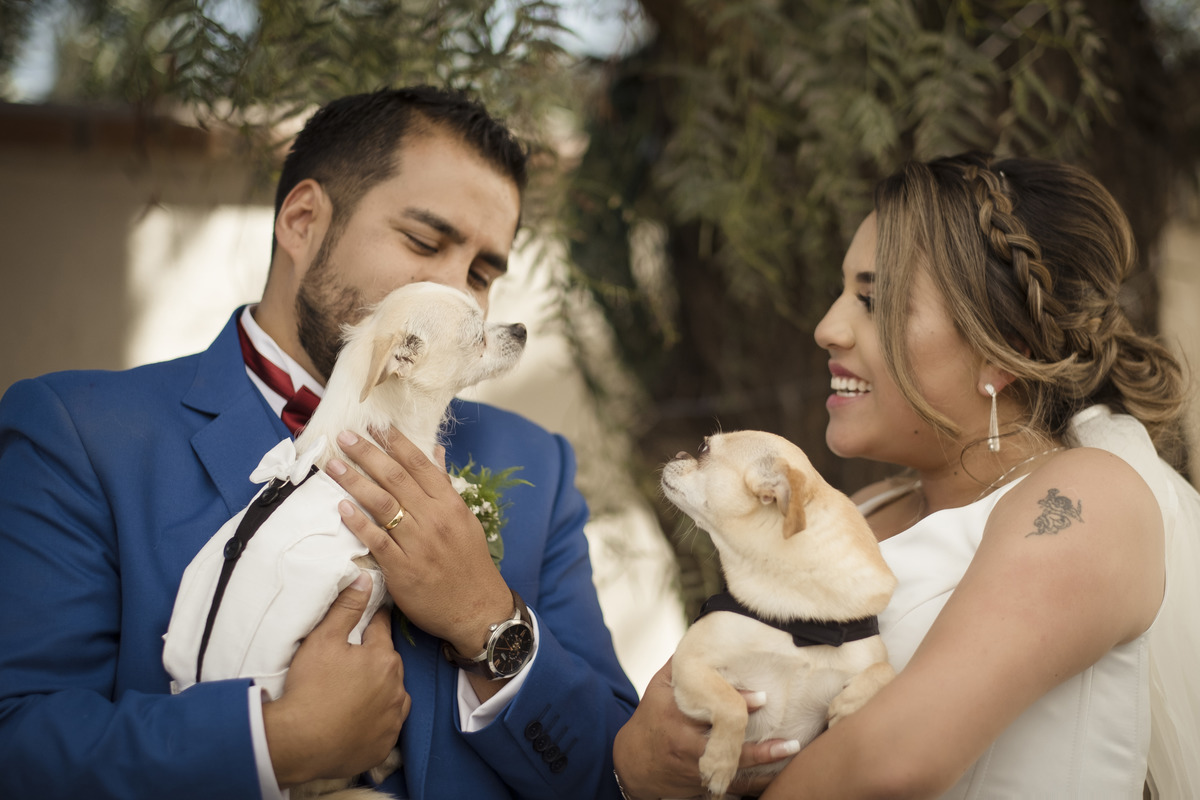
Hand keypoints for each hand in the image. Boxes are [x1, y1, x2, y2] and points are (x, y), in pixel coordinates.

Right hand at [263, 575, 410, 785]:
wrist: (299, 742)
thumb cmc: (310, 688)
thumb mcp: (323, 640)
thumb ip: (347, 608)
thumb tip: (366, 579)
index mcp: (383, 658)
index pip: (381, 629)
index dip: (372, 622)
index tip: (368, 619)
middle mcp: (396, 688)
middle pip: (388, 663)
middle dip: (375, 658)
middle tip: (352, 662)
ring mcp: (393, 719)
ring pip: (393, 695)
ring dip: (380, 691)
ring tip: (356, 693)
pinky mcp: (385, 744)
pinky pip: (386, 726)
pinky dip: (377, 721)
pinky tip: (359, 720)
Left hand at [328, 429, 511, 656]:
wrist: (476, 609)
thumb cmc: (469, 562)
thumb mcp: (464, 519)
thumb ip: (445, 486)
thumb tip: (436, 452)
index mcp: (450, 504)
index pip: (419, 465)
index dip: (395, 442)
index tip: (376, 425)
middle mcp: (434, 519)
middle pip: (396, 478)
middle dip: (368, 454)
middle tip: (345, 436)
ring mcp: (417, 544)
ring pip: (382, 504)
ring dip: (355, 482)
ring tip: (334, 465)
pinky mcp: (402, 569)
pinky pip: (376, 540)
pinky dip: (359, 523)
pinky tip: (342, 507)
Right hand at [613, 660, 798, 798]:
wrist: (634, 763)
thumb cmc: (652, 717)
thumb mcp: (659, 687)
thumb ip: (681, 664)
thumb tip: (706, 634)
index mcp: (674, 713)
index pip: (707, 707)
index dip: (736, 703)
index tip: (762, 698)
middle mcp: (683, 741)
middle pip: (724, 742)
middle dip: (757, 744)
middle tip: (788, 738)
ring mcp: (693, 766)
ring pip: (732, 767)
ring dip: (763, 763)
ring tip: (789, 750)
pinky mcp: (700, 783)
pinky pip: (731, 785)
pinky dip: (755, 782)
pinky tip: (777, 775)